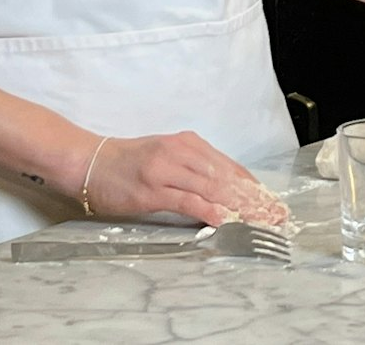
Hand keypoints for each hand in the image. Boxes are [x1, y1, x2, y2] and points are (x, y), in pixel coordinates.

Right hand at [80, 131, 289, 227]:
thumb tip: (222, 189)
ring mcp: (168, 168)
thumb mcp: (168, 156)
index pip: (230, 166)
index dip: (252, 185)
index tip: (270, 201)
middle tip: (272, 215)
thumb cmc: (129, 162)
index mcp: (190, 143)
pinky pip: (187, 200)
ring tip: (257, 221)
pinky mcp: (152, 188)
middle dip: (252, 198)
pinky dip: (209, 210)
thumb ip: (194, 168)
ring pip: (212, 188)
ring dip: (237, 206)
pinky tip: (224, 219)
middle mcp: (183, 152)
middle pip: (226, 177)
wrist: (92, 161)